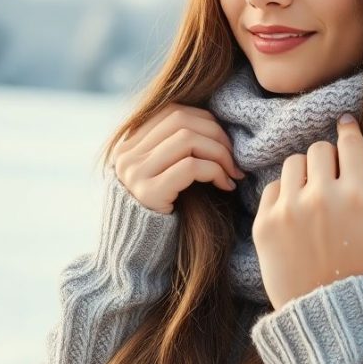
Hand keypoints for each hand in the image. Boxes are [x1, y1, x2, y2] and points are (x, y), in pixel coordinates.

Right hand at [112, 103, 245, 213]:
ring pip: (188, 139)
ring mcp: (135, 172)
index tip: (225, 140)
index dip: (205, 119)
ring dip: (220, 153)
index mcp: (129, 144)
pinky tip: (225, 185)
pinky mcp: (149, 192)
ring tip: (233, 172)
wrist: (139, 252)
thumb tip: (214, 123)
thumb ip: (173, 149)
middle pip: (181, 120)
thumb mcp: (161, 174)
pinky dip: (215, 171)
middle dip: (217, 134)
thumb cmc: (163, 211)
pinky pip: (190, 166)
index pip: (172, 111)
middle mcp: (127, 154)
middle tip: (235, 157)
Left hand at [252, 112, 362, 310]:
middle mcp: (321, 196)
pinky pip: (273, 188)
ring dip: (305, 172)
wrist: (332, 319)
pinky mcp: (265, 224)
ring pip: (293, 163)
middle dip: (329, 158)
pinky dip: (285, 193)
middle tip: (335, 177)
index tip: (346, 124)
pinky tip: (298, 211)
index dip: (349, 129)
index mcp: (357, 197)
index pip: (349, 143)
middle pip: (319, 149)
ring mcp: (289, 209)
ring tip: (315, 193)